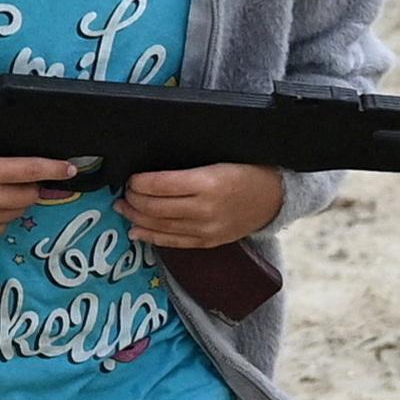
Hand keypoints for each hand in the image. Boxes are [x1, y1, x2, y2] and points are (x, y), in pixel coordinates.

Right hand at [0, 152, 79, 244]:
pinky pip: (2, 226)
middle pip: (30, 194)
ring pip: (18, 211)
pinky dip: (3, 216)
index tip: (70, 168)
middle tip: (23, 177)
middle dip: (32, 185)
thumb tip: (8, 155)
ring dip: (17, 201)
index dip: (54, 168)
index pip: (30, 169)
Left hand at [122, 163, 284, 249]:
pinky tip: (137, 231)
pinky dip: (151, 237)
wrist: (275, 197)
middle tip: (124, 192)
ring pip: (160, 227)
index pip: (160, 184)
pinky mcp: (208, 242)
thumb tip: (153, 171)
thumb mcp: (220, 157)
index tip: (131, 177)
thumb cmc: (248, 170)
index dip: (140, 182)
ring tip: (123, 208)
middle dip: (134, 200)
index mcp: (208, 182)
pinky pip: (173, 242)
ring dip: (136, 218)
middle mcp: (205, 209)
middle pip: (155, 207)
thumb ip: (188, 166)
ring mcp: (206, 229)